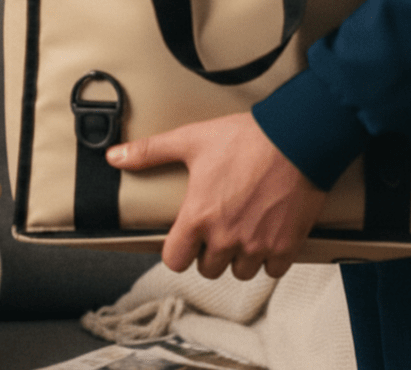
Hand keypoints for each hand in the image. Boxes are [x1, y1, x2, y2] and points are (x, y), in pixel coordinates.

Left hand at [106, 112, 327, 280]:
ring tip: (241, 231)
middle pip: (208, 269)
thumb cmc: (243, 138)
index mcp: (198, 217)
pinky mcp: (286, 245)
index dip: (177, 251)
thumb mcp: (189, 141)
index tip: (185, 239)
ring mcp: (257, 244)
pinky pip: (273, 270)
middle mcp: (225, 237)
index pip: (174, 261)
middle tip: (216, 229)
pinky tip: (266, 235)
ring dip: (238, 257)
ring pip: (240, 272)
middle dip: (209, 253)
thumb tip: (114, 156)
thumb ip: (149, 152)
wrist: (295, 138)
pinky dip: (270, 258)